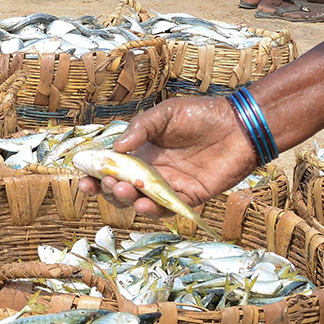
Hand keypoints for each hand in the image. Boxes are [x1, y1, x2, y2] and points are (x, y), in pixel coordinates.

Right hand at [75, 96, 261, 215]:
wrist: (239, 126)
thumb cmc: (202, 115)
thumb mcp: (165, 114)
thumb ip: (140, 129)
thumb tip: (117, 148)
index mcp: (142, 152)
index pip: (113, 168)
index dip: (96, 175)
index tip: (84, 178)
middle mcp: (153, 171)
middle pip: (122, 188)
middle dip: (110, 189)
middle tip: (110, 182)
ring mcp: (169, 186)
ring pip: (140, 201)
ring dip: (128, 200)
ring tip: (125, 189)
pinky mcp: (188, 197)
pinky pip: (166, 209)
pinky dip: (152, 210)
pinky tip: (143, 204)